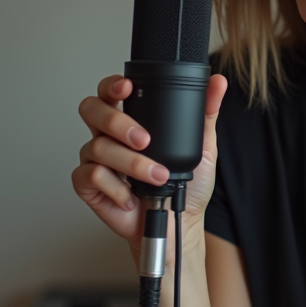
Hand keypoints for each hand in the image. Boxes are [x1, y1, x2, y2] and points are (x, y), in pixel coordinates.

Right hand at [72, 73, 228, 247]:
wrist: (179, 222)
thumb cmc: (186, 184)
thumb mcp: (203, 146)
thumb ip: (206, 113)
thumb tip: (217, 83)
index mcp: (131, 119)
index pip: (110, 91)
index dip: (112, 85)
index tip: (127, 87)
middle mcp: (108, 135)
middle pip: (92, 110)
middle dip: (116, 121)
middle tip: (144, 139)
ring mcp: (95, 158)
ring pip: (97, 146)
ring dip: (130, 162)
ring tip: (156, 175)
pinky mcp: (87, 184)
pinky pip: (90, 175)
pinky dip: (115, 187)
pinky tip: (131, 196)